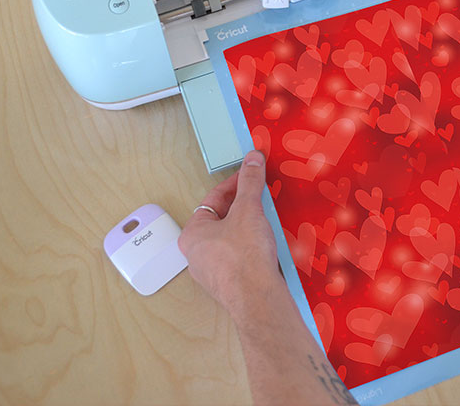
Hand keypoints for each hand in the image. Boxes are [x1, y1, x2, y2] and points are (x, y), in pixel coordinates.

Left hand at [178, 150, 278, 312]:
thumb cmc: (244, 257)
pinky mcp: (229, 284)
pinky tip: (267, 245)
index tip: (250, 175)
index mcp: (193, 234)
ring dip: (248, 227)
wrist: (257, 299)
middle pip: (221, 220)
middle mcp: (197, 254)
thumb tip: (252, 159)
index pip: (212, 199)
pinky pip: (239, 258)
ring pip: (230, 240)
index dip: (234, 183)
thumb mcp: (248, 210)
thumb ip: (250, 182)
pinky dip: (252, 247)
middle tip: (260, 197)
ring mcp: (212, 272)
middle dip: (242, 207)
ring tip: (266, 219)